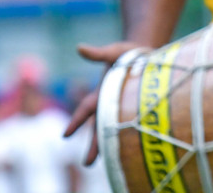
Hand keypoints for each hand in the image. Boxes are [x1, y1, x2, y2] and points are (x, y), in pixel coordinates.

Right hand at [63, 41, 140, 164]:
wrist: (146, 52)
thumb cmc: (127, 52)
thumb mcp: (113, 51)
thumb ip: (98, 53)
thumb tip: (79, 47)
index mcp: (102, 91)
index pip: (87, 109)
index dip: (77, 121)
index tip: (65, 135)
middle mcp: (110, 103)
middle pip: (100, 127)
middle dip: (95, 144)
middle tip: (87, 164)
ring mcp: (123, 106)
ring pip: (115, 130)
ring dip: (110, 146)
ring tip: (106, 164)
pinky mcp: (137, 106)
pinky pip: (132, 124)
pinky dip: (129, 136)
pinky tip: (129, 151)